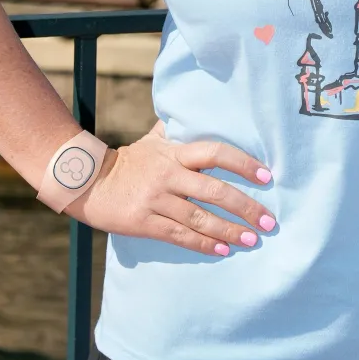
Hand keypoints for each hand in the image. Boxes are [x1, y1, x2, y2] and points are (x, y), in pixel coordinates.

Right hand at [68, 121, 275, 256]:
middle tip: (270, 220)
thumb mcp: (152, 140)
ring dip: (229, 231)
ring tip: (252, 239)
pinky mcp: (144, 223)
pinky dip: (204, 244)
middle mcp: (168, 175)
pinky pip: (180, 236)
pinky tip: (223, 250)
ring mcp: (156, 200)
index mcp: (174, 153)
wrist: (88, 182)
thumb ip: (176, 130)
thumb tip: (196, 109)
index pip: (215, 153)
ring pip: (200, 218)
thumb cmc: (128, 161)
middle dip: (246, 207)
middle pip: (214, 190)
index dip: (242, 163)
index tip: (266, 176)